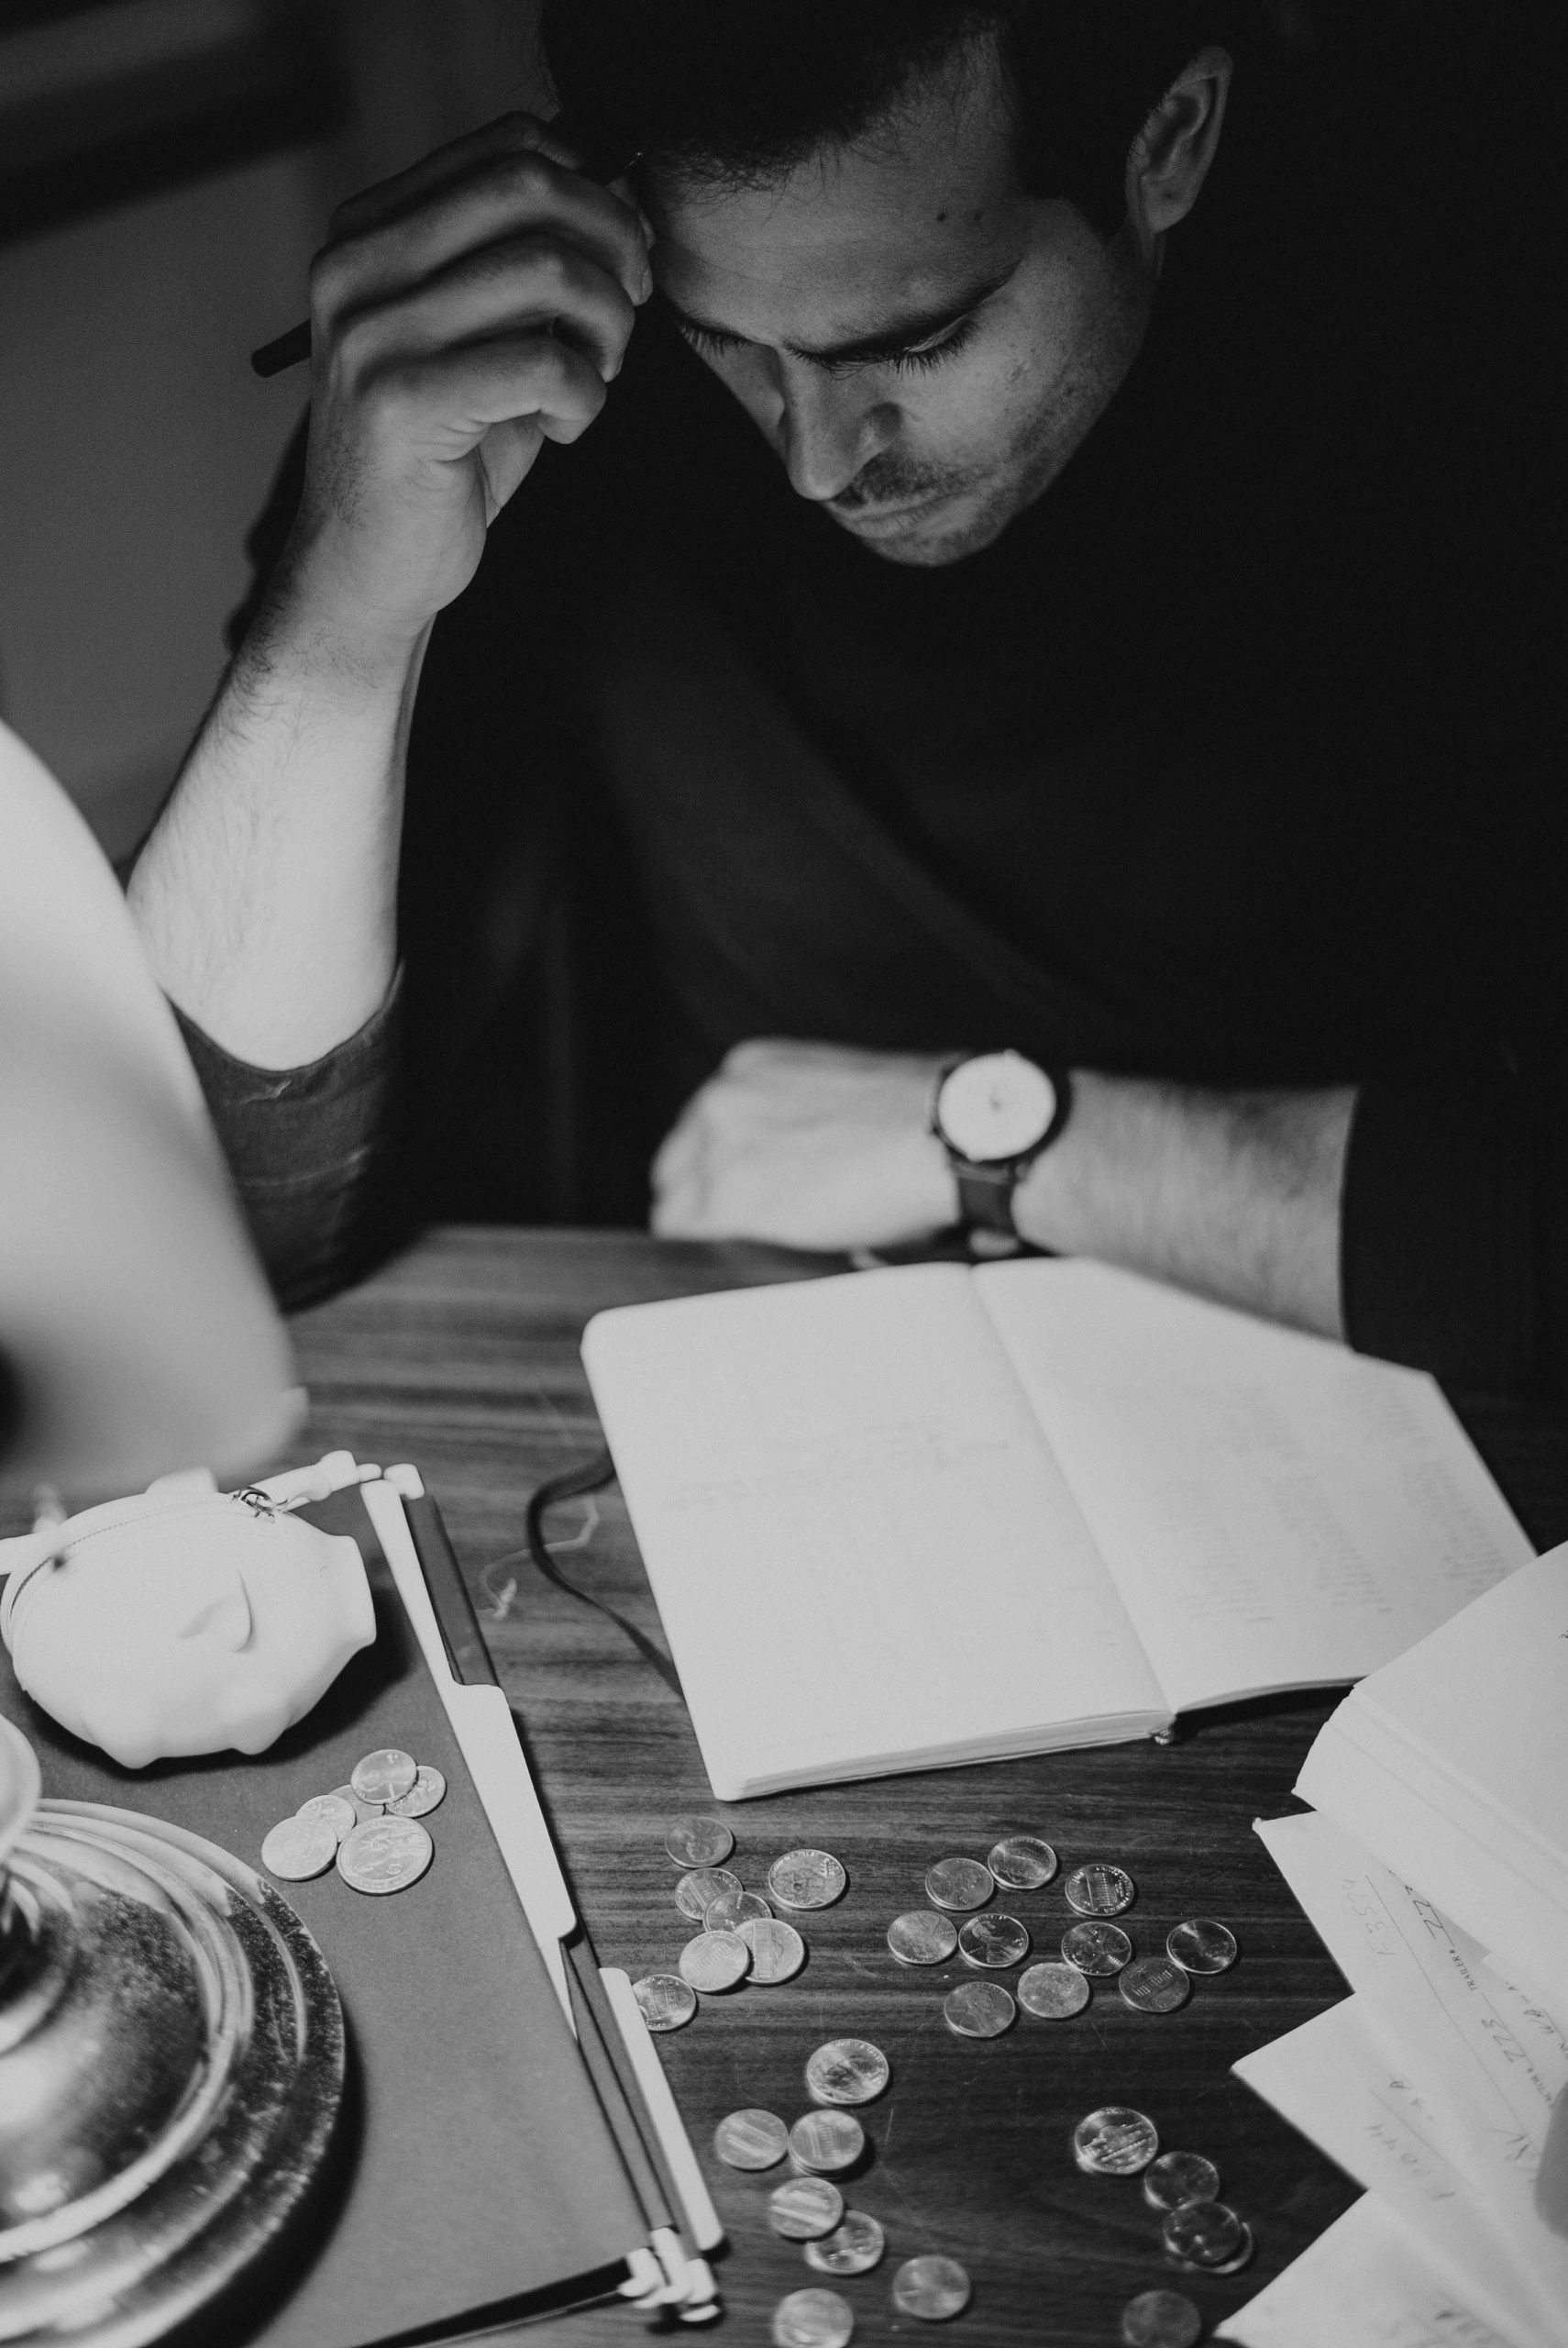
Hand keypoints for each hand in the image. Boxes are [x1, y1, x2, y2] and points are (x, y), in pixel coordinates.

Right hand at [278, 113, 652, 659]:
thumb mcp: (479, 342)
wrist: (366, 567)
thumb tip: (620, 201)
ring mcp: (371, 334)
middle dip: (612, 246)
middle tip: (631, 309)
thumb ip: (525, 269)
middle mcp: (356, 269)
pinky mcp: (402, 403)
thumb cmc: (438, 458)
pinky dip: (586, 396)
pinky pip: (545, 363)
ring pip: (546, 269)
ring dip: (606, 327)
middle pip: (527, 190)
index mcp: (368, 235)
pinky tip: (565, 427)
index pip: (503, 148)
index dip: (591, 187)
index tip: (623, 253)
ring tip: (596, 377)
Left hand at [651, 1039, 958, 1250]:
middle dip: (708, 1208)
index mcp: (748, 1071)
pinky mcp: (729, 1203)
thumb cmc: (920, 1121)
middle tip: (755, 1239)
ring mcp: (719, 1152)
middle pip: (677, 1176)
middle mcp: (722, 1103)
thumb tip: (788, 1166)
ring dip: (714, 1241)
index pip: (699, 1138)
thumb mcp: (840, 1094)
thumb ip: (795, 1121)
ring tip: (761, 1263)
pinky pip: (691, 1250)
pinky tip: (750, 1277)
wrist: (946, 1135)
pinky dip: (716, 1269)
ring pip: (677, 1217)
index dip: (718, 1178)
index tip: (743, 1202)